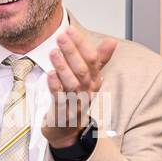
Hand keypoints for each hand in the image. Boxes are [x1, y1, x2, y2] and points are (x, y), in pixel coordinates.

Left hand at [44, 26, 116, 146]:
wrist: (66, 130)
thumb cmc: (75, 100)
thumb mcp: (88, 80)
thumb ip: (98, 60)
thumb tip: (112, 41)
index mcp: (94, 81)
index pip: (92, 60)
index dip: (82, 44)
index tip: (71, 30)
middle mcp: (87, 92)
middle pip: (83, 70)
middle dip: (72, 52)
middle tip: (61, 36)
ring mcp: (75, 103)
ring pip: (72, 83)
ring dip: (63, 67)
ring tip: (53, 52)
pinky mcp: (62, 113)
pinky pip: (60, 98)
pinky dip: (55, 86)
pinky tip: (50, 74)